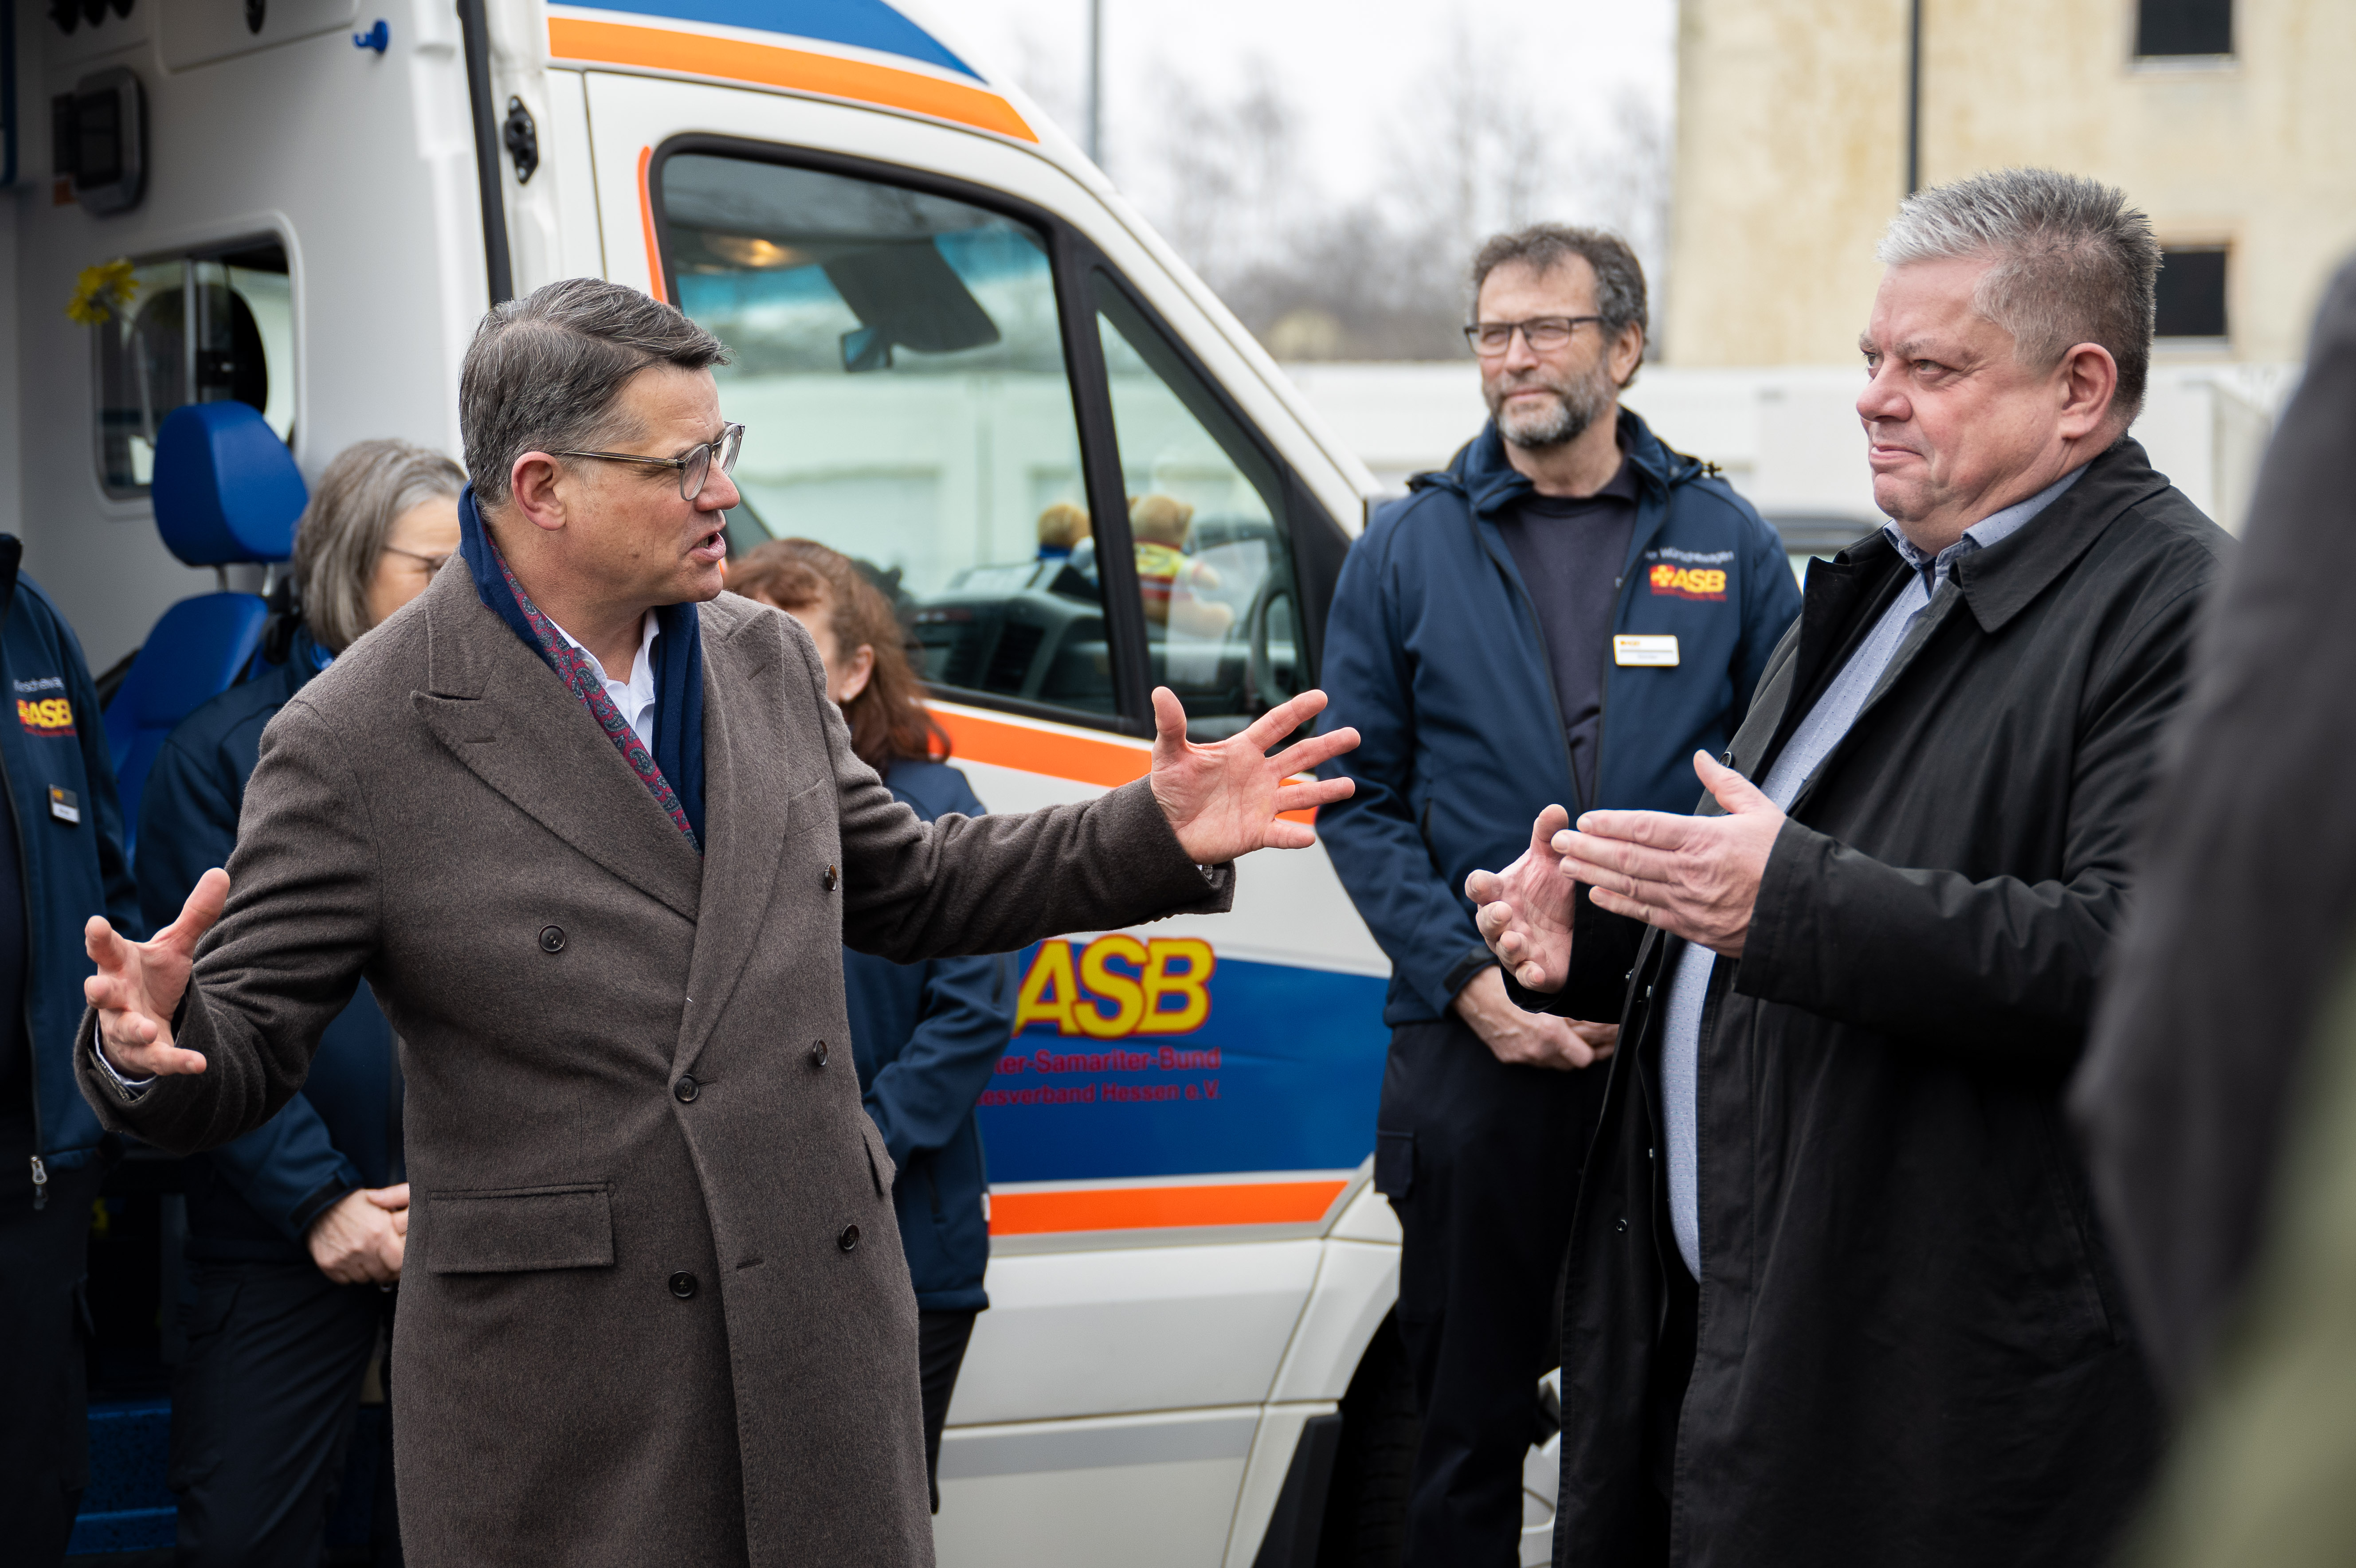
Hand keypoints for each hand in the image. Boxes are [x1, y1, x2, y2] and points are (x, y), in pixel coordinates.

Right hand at [83, 868, 229, 1078]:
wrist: (145, 1020)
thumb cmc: (150, 977)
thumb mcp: (174, 945)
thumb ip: (195, 915)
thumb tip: (220, 872)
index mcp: (118, 964)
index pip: (104, 948)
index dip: (98, 937)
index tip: (95, 924)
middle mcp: (115, 996)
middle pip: (99, 992)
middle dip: (98, 990)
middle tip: (96, 985)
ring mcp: (125, 1025)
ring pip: (124, 1029)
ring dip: (134, 1029)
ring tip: (147, 1029)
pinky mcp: (145, 1052)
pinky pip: (159, 1059)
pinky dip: (177, 1062)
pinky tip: (199, 1063)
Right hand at [308, 1183, 408, 1284]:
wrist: (321, 1202)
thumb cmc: (356, 1202)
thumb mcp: (383, 1200)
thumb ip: (402, 1209)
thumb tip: (416, 1220)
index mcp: (380, 1231)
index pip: (399, 1262)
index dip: (401, 1264)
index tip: (398, 1259)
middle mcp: (363, 1247)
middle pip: (383, 1274)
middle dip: (385, 1269)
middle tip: (383, 1260)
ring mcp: (344, 1257)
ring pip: (364, 1279)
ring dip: (367, 1272)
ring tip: (366, 1257)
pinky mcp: (329, 1264)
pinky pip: (346, 1281)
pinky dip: (350, 1274)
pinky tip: (351, 1260)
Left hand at [1149, 688, 1359, 861]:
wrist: (1165, 827)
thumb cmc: (1170, 787)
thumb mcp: (1168, 753)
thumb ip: (1171, 724)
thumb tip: (1160, 692)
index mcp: (1242, 750)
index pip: (1275, 725)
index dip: (1297, 711)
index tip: (1321, 697)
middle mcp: (1259, 774)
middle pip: (1300, 757)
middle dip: (1327, 746)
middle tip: (1355, 735)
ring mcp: (1262, 803)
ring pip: (1301, 795)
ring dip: (1325, 791)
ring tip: (1350, 785)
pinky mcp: (1257, 831)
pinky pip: (1281, 833)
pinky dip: (1294, 836)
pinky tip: (1310, 837)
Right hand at [1453, 966, 1615, 1069]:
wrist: (1474, 992)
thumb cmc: (1512, 986)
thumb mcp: (1546, 996)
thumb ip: (1569, 1013)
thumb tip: (1596, 1021)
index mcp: (1550, 1034)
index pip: (1584, 1059)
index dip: (1592, 1050)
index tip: (1595, 1042)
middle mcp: (1537, 1050)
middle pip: (1570, 1065)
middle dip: (1577, 1053)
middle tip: (1582, 1039)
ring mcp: (1522, 1056)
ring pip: (1553, 1065)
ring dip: (1559, 1055)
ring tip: (1560, 1038)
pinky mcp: (1508, 1057)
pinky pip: (1533, 1061)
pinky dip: (1539, 1052)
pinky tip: (1537, 1037)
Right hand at [1466, 805, 1577, 992]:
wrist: (1565, 930)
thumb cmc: (1545, 893)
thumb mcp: (1549, 863)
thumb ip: (1548, 837)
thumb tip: (1555, 808)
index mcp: (1500, 893)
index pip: (1479, 887)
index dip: (1478, 885)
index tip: (1482, 883)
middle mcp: (1502, 921)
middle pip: (1486, 921)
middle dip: (1492, 918)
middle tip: (1502, 911)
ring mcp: (1515, 947)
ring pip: (1504, 950)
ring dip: (1507, 946)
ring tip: (1515, 941)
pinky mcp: (1533, 970)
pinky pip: (1526, 976)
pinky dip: (1529, 975)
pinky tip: (1535, 973)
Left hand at [1556, 752, 1782, 957]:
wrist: (1809, 912)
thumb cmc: (1786, 860)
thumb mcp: (1761, 811)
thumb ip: (1725, 783)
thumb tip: (1702, 757)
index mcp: (1705, 839)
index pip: (1645, 827)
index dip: (1611, 823)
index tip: (1586, 820)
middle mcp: (1690, 872)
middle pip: (1627, 858)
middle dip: (1588, 849)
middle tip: (1559, 842)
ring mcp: (1689, 903)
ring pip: (1630, 887)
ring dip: (1594, 876)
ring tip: (1567, 866)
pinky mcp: (1692, 928)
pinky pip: (1646, 915)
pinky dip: (1618, 905)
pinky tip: (1597, 896)